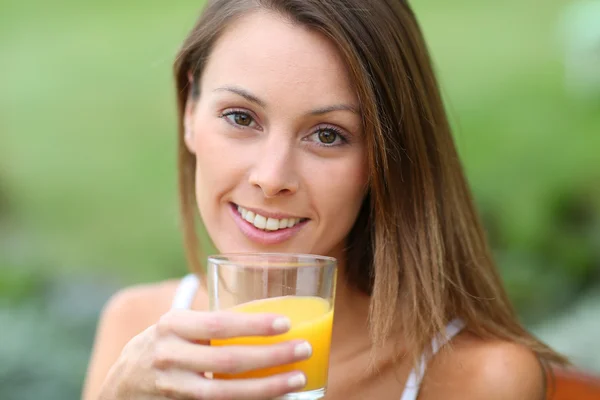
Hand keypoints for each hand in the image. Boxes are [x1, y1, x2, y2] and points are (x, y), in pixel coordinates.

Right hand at [99, 309, 310, 398]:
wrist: (122, 384)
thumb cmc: (164, 345)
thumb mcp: (178, 326)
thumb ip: (210, 324)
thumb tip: (267, 317)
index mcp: (173, 325)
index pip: (218, 323)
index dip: (254, 325)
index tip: (286, 323)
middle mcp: (169, 356)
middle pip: (227, 361)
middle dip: (271, 357)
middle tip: (303, 349)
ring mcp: (172, 387)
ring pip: (226, 394)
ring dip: (266, 388)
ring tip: (298, 379)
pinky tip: (275, 399)